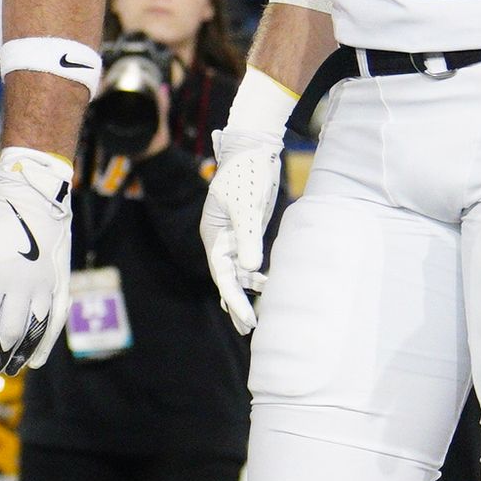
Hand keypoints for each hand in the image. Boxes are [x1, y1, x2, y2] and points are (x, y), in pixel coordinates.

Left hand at [0, 146, 73, 377]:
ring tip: (8, 370)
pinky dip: (46, 342)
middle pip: (8, 332)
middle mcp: (23, 284)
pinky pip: (56, 319)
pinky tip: (36, 359)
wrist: (34, 195)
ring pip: (34, 330)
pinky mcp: (60, 283)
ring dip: (20, 353)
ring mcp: (44, 285)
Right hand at [199, 77, 291, 331]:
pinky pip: (248, 261)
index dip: (234, 298)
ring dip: (245, 294)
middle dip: (236, 304)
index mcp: (214, 235)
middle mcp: (220, 239)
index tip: (246, 318)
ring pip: (237, 273)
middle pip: (227, 278)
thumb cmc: (247, 175)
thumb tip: (250, 270)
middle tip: (248, 330)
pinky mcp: (247, 231)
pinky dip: (255, 277)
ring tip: (254, 320)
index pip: (223, 274)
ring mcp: (233, 236)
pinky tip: (266, 288)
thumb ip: (249, 238)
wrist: (254, 150)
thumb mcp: (248, 207)